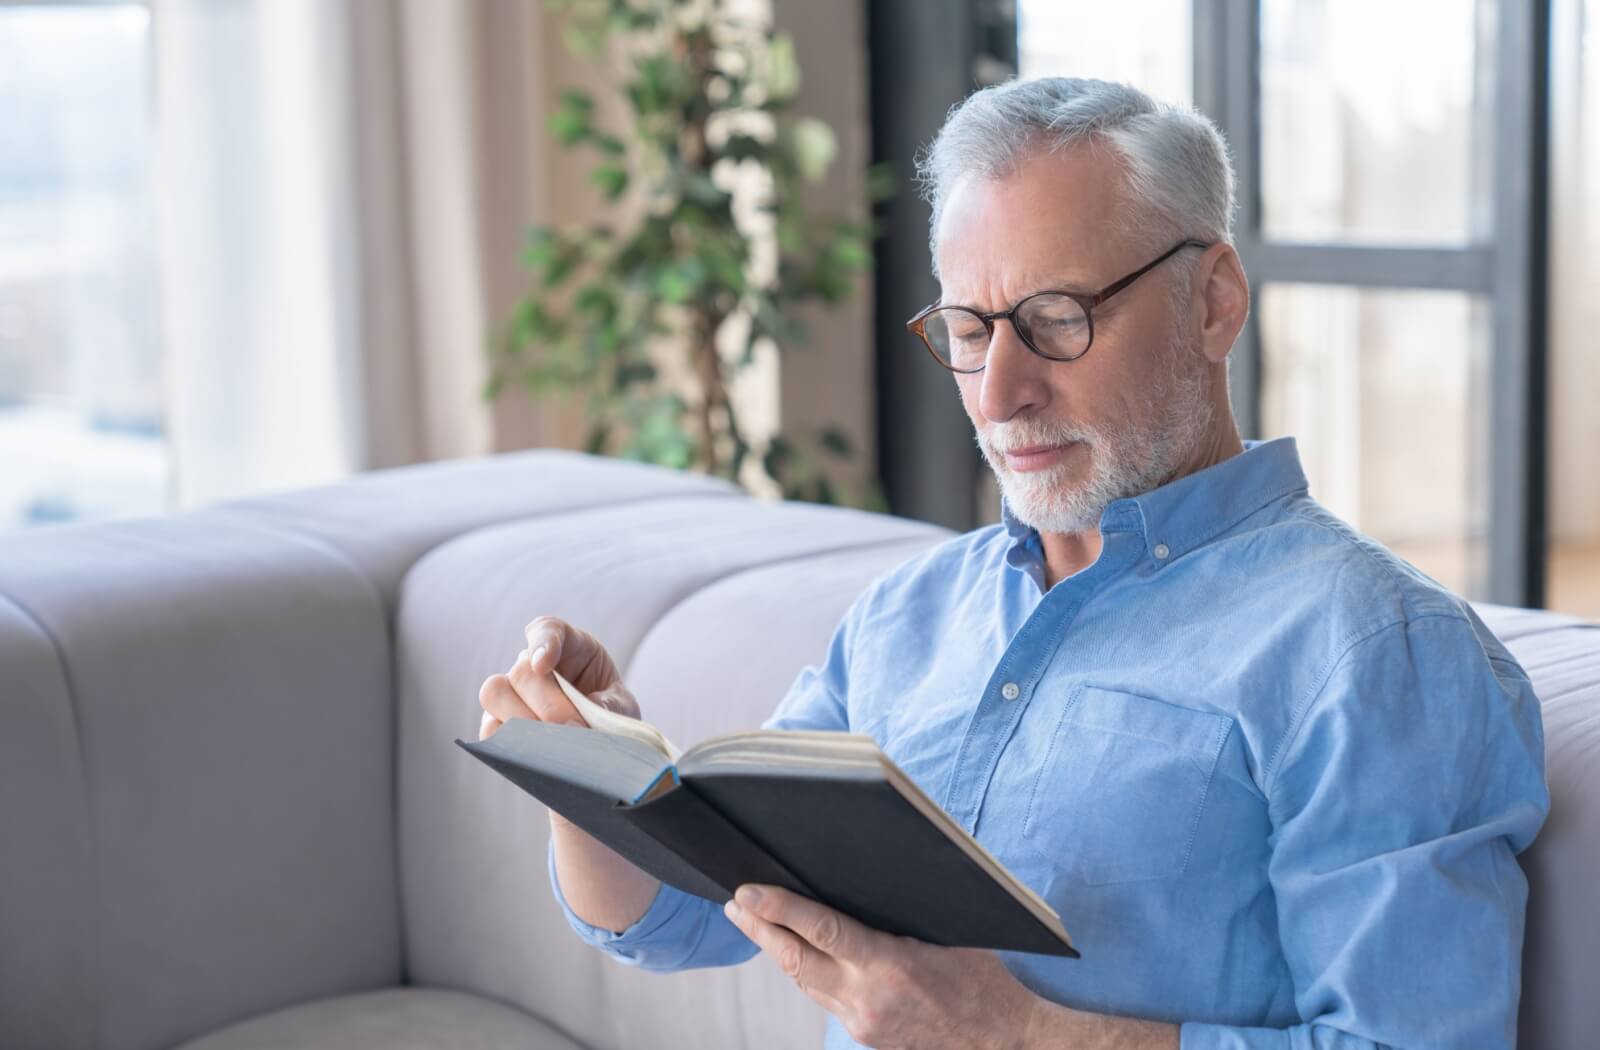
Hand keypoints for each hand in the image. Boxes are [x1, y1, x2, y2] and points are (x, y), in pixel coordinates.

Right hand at [477, 615, 641, 740]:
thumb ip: (609, 707)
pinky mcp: (497, 723)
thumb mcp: (621, 706)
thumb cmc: (610, 714)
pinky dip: (507, 744)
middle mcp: (532, 666)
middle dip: (547, 704)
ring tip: (552, 747)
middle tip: (572, 729)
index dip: (543, 643)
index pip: (547, 630)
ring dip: (522, 722)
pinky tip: (533, 756)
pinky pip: (489, 729)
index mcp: (568, 647)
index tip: (543, 664)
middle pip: (522, 671)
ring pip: (495, 693)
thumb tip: (587, 719)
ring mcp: (511, 693)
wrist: (601, 746)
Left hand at [722, 884, 1042, 1049]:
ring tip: (751, 921)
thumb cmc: (985, 980)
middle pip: (796, 960)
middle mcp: (868, 998)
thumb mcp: (947, 933)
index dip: (778, 909)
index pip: (820, 929)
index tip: (747, 892)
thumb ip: (899, 914)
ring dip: (775, 950)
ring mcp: (863, 1023)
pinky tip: (792, 953)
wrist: (1004, 1042)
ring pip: (804, 981)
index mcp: (891, 965)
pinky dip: (803, 972)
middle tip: (733, 904)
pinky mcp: (864, 1036)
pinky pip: (823, 998)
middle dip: (760, 929)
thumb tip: (856, 879)